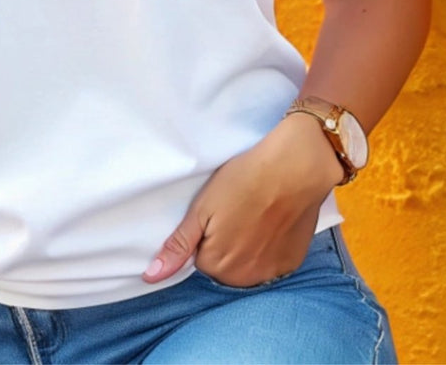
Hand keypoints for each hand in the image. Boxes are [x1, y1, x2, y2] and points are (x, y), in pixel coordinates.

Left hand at [144, 112, 343, 285]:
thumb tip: (152, 276)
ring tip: (253, 217)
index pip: (199, 258)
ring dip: (246, 249)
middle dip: (225, 244)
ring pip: (246, 268)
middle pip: (223, 267)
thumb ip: (178, 246)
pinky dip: (269, 248)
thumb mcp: (201, 209)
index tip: (218, 212)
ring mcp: (271, 272)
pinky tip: (272, 224)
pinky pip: (271, 264)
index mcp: (216, 264)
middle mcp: (244, 277)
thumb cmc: (244, 181)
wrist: (293, 168)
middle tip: (235, 212)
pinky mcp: (291, 262)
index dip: (206, 233)